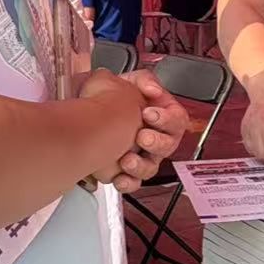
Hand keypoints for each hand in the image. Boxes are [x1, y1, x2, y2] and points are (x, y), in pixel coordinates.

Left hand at [75, 70, 185, 192]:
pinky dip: (127, 182)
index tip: (148, 113)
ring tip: (126, 160)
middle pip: (169, 145)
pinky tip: (118, 177)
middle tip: (141, 136)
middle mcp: (156, 138)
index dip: (166, 118)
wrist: (86, 117)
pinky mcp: (128, 173)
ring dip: (141, 165)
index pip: (177, 119)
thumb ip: (144, 80)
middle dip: (156, 141)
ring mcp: (143, 157)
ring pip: (152, 168)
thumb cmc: (110, 99)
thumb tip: (153, 89)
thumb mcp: (128, 81)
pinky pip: (134, 183)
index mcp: (162, 117)